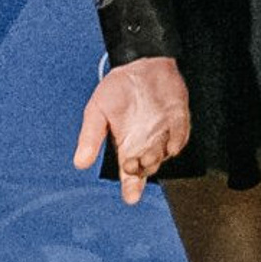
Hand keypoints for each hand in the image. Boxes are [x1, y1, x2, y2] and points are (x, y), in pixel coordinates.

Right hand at [73, 55, 190, 202]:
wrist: (140, 63)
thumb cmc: (117, 89)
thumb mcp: (97, 110)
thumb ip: (90, 136)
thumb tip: (80, 163)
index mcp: (127, 147)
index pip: (130, 175)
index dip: (131, 188)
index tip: (131, 198)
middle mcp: (146, 145)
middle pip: (148, 168)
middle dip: (143, 171)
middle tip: (134, 165)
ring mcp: (164, 133)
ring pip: (164, 154)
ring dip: (157, 157)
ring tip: (147, 155)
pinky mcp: (178, 120)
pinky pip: (180, 135)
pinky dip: (176, 140)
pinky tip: (171, 143)